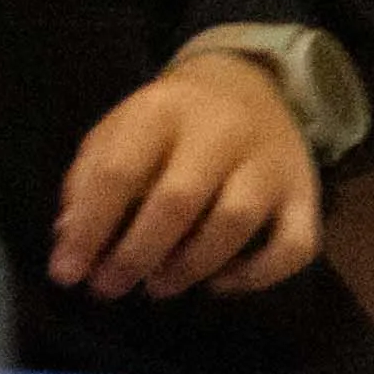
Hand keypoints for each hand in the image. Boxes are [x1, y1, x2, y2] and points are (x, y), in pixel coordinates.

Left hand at [52, 47, 318, 297]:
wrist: (248, 86)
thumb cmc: (169, 121)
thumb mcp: (120, 129)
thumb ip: (90, 178)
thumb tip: (69, 239)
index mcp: (159, 111)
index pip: (118, 171)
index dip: (90, 226)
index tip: (67, 272)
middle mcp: (219, 134)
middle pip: (177, 200)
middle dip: (136, 253)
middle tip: (109, 287)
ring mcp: (269, 165)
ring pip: (235, 222)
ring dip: (191, 265)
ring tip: (157, 287)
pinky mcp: (307, 195)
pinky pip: (295, 245)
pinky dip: (259, 275)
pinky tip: (220, 285)